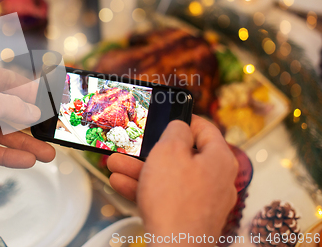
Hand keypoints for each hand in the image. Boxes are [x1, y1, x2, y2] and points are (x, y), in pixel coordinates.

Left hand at [0, 62, 55, 180]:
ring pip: (2, 132)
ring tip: (47, 155)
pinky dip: (7, 154)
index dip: (32, 92)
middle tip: (52, 132)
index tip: (52, 101)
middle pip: (9, 109)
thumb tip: (34, 107)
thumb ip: (12, 105)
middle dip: (32, 123)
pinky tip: (26, 161)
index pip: (10, 81)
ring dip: (24, 144)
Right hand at [107, 115, 237, 244]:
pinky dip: (145, 188)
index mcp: (219, 159)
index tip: (166, 116)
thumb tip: (180, 126)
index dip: (183, 119)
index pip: (205, 129)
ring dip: (140, 169)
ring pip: (169, 177)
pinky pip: (166, 196)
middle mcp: (216, 180)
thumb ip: (175, 131)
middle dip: (149, 150)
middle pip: (181, 156)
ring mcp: (203, 201)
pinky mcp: (189, 217)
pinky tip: (121, 183)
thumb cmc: (175, 199)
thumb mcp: (169, 151)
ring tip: (115, 164)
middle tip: (133, 145)